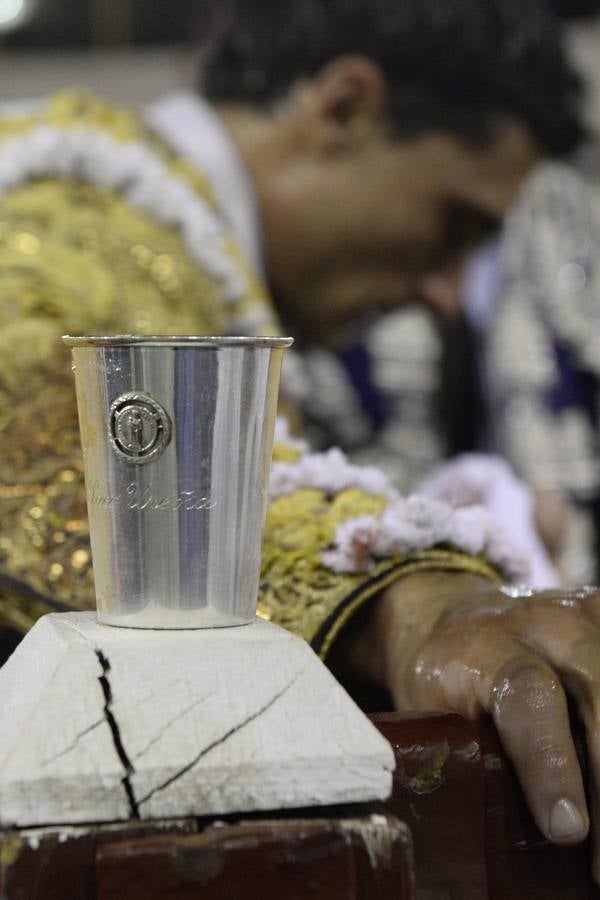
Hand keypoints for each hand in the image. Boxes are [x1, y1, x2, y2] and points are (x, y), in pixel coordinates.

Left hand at [333, 571, 599, 877]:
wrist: (452, 618)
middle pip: (597, 688)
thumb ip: (458, 754)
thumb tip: (476, 836)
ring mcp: (578, 616)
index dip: (551, 762)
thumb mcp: (431, 713)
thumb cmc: (442, 680)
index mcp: (482, 649)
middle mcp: (539, 624)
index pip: (528, 697)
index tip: (567, 828)